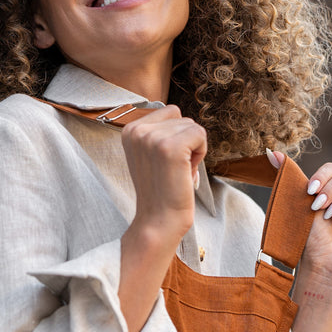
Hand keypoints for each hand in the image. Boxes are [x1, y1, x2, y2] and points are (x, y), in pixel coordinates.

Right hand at [118, 106, 206, 331]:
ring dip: (193, 149)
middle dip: (186, 141)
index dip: (176, 135)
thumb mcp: (151, 153)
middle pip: (182, 117)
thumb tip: (177, 111)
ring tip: (178, 171)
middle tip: (173, 168)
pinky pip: (200, 134)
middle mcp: (137, 130)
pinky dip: (201, 153)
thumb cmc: (162, 189)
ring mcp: (152, 138)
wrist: (159, 220)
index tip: (165, 161)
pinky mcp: (169, 148)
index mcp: (130, 129)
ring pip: (193, 126)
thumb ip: (159, 131)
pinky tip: (186, 171)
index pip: (170, 111)